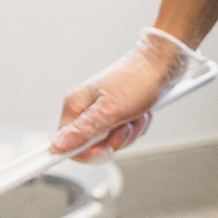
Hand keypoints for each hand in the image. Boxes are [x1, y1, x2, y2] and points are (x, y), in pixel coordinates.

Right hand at [51, 27, 191, 160]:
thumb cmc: (137, 78)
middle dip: (114, 140)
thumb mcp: (109, 109)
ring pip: (111, 143)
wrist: (161, 63)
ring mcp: (103, 112)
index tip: (101, 152)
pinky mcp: (118, 114)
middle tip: (124, 124)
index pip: (64, 145)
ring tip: (135, 113)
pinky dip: (137, 127)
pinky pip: (125, 136)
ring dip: (129, 132)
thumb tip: (56, 147)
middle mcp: (86, 110)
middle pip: (92, 148)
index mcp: (76, 106)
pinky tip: (141, 111)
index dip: (82, 154)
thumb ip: (83, 130)